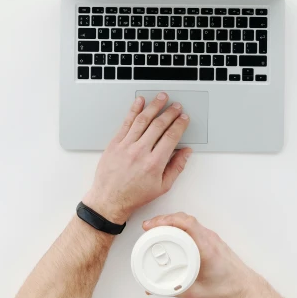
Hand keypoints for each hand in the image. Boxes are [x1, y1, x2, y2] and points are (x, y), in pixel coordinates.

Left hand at [82, 93, 191, 223]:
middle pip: (159, 125)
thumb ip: (176, 167)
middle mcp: (140, 152)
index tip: (184, 118)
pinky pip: (126, 123)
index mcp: (154, 163)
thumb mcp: (162, 187)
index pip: (171, 136)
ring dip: (154, 106)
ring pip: (143, 120)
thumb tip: (186, 152)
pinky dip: (133, 110)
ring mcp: (126, 146)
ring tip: (161, 97)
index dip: (180, 124)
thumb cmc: (134, 195)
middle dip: (170, 112)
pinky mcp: (115, 144)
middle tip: (176, 105)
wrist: (110, 200)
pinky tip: (139, 102)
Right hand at [142, 212, 255, 297]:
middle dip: (163, 220)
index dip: (167, 221)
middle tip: (148, 227)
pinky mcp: (211, 239)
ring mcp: (211, 237)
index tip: (153, 226)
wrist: (244, 286)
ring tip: (156, 228)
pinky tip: (171, 232)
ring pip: (188, 221)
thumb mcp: (195, 292)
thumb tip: (153, 289)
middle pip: (184, 219)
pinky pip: (192, 226)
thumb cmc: (226, 287)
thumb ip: (172, 291)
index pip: (187, 224)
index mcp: (206, 248)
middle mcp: (209, 239)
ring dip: (171, 221)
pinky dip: (179, 226)